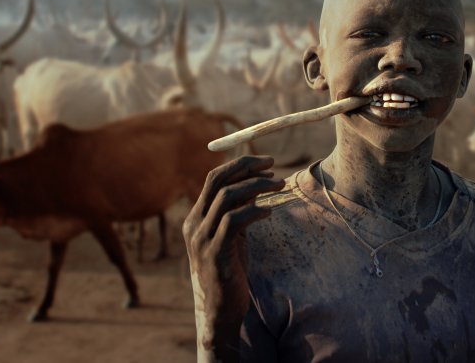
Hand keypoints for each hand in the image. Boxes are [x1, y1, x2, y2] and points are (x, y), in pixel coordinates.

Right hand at [183, 155, 284, 361]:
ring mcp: (202, 239)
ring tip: (280, 185)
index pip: (214, 178)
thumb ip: (237, 211)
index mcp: (196, 217)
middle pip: (218, 181)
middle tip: (274, 165)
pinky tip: (269, 211)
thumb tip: (254, 184)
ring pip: (227, 197)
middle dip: (247, 167)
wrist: (221, 312)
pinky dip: (253, 211)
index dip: (240, 164)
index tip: (265, 161)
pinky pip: (233, 222)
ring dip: (256, 186)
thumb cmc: (230, 271)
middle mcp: (194, 225)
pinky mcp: (215, 254)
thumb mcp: (232, 236)